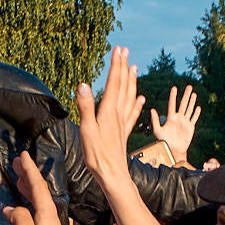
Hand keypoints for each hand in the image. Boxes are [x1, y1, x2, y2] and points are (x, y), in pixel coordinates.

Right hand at [3, 153, 67, 224]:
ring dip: (27, 190)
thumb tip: (14, 209)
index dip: (30, 172)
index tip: (23, 155)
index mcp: (50, 222)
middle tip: (16, 162)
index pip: (40, 190)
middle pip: (40, 195)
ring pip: (37, 205)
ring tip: (17, 178)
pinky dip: (24, 206)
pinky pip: (33, 217)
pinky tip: (15, 208)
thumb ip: (21, 219)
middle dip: (28, 177)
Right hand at [76, 48, 145, 188]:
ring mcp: (122, 123)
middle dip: (123, 67)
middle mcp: (118, 114)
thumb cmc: (97, 155)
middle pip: (123, 86)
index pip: (114, 82)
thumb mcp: (87, 130)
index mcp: (109, 111)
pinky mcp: (124, 132)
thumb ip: (85, 107)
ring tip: (134, 68)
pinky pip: (133, 113)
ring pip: (130, 97)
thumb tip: (83, 85)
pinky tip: (141, 99)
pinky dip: (137, 103)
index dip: (116, 65)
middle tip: (125, 51)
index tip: (118, 49)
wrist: (113, 175)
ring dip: (132, 81)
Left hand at [150, 85, 201, 165]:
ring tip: (194, 94)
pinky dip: (196, 113)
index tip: (174, 88)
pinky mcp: (190, 127)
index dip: (173, 96)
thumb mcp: (157, 131)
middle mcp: (178, 118)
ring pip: (189, 109)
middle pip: (183, 104)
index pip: (172, 104)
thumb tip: (152, 109)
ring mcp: (185, 122)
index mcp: (170, 118)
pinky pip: (194, 118)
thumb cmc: (164, 141)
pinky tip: (198, 107)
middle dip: (186, 95)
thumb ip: (155, 120)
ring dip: (192, 102)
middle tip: (189, 87)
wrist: (173, 150)